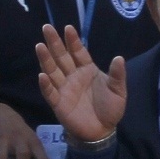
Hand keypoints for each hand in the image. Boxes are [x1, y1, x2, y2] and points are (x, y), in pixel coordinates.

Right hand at [36, 24, 125, 142]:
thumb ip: (117, 75)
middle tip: (47, 28)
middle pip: (62, 57)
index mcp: (87, 70)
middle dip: (54, 43)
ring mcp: (64, 88)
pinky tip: (42, 75)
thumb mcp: (118, 91)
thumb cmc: (110, 108)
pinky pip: (50, 92)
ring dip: (46, 59)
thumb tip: (119, 57)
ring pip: (53, 70)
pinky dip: (46, 84)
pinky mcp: (58, 103)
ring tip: (40, 46)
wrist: (103, 131)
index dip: (73, 41)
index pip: (78, 52)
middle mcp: (73, 76)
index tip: (68, 28)